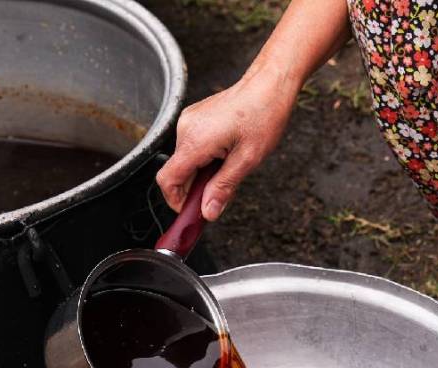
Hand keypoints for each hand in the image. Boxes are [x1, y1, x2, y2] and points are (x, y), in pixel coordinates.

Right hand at [156, 66, 298, 220]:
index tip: (193, 211)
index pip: (167, 179)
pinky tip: (227, 153)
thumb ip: (223, 188)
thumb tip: (208, 212)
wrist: (269, 85)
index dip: (177, 201)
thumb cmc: (263, 115)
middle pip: (177, 172)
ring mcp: (189, 121)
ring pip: (185, 161)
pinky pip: (192, 147)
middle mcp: (186, 129)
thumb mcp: (247, 159)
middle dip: (195, 188)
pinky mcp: (195, 118)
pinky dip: (204, 158)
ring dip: (202, 173)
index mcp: (195, 140)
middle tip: (221, 193)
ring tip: (230, 166)